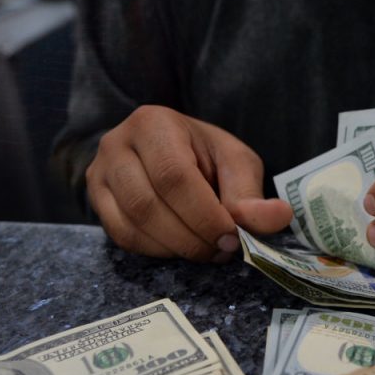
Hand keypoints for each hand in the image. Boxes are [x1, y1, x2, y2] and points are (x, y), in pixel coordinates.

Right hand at [87, 105, 292, 261]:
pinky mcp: (96, 201)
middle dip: (191, 237)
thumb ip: (251, 193)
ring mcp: (99, 174)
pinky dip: (156, 251)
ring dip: (175, 248)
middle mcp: (116, 144)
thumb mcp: (235, 163)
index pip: (173, 176)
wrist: (167, 152)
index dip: (204, 215)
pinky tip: (180, 246)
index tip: (232, 238)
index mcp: (153, 124)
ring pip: (132, 225)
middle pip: (148, 204)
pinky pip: (122, 237)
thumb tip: (278, 217)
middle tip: (222, 250)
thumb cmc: (204, 155)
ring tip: (206, 250)